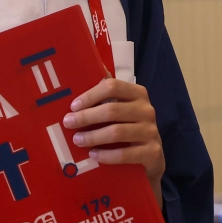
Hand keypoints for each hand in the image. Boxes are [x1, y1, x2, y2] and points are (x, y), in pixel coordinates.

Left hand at [64, 78, 164, 203]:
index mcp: (138, 94)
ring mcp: (151, 131)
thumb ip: (110, 92)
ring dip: (93, 136)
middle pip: (112, 110)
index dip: (90, 95)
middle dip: (86, 117)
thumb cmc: (130, 127)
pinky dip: (106, 155)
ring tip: (77, 140)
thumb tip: (93, 66)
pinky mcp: (152, 153)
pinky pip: (124, 154)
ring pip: (117, 132)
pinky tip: (93, 154)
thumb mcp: (123, 107)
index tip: (73, 106)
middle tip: (68, 123)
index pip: (112, 87)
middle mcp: (147, 110)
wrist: (152, 156)